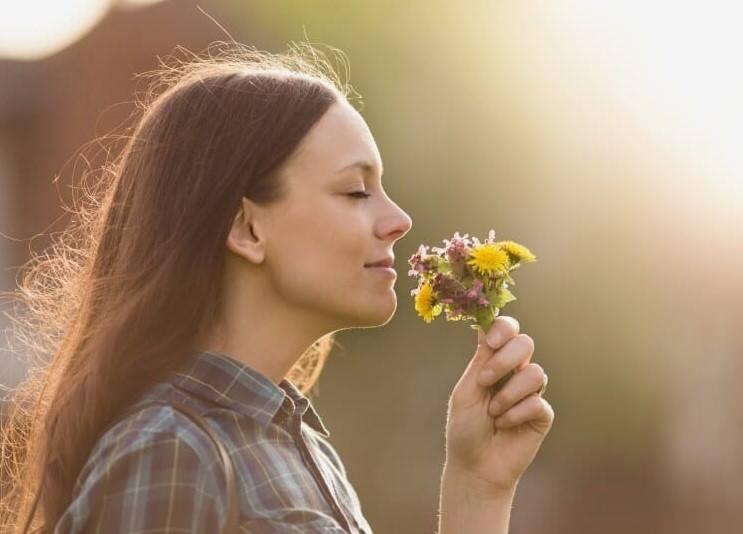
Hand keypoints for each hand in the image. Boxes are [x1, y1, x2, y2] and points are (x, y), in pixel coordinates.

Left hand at [443, 316, 554, 494]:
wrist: (475, 465)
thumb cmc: (466, 427)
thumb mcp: (467, 389)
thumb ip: (481, 359)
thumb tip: (487, 324)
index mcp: (493, 361)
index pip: (506, 330)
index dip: (504, 327)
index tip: (492, 340)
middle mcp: (514, 372)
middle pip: (525, 343)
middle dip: (504, 360)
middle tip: (485, 380)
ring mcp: (530, 392)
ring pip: (536, 372)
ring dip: (508, 394)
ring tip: (493, 413)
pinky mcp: (542, 414)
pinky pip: (538, 402)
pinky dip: (516, 414)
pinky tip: (504, 425)